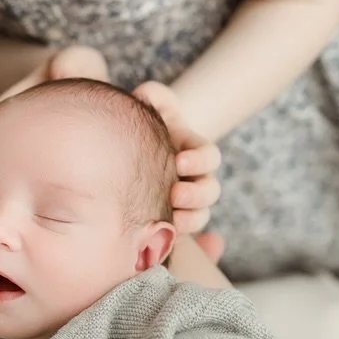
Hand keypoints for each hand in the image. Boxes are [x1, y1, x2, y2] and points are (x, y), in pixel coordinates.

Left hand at [0, 54, 223, 259]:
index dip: (163, 101)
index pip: (164, 103)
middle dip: (199, 157)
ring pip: (202, 193)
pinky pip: (187, 226)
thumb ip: (66, 67)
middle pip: (202, 153)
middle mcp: (163, 153)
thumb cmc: (53, 129)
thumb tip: (71, 64)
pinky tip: (172, 229)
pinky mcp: (156, 220)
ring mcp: (163, 188)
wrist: (41, 179)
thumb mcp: (54, 94)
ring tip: (174, 200)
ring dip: (199, 197)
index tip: (142, 96)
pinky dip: (192, 229)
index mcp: (145, 119)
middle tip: (179, 164)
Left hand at [132, 82, 221, 241]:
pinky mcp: (167, 222)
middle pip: (210, 192)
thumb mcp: (149, 105)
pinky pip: (182, 237)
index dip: (200, 160)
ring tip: (171, 221)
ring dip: (190, 221)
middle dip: (196, 195)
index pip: (210, 157)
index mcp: (194, 151)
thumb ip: (153, 96)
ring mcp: (184, 203)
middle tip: (175, 194)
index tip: (181, 160)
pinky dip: (185, 243)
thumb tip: (146, 94)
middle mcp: (195, 179)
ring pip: (199, 217)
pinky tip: (172, 244)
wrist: (128, 149)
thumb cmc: (143, 124)